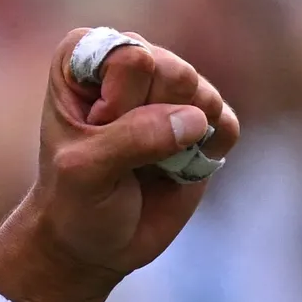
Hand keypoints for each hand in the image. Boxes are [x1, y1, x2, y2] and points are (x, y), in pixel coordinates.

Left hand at [0, 32, 241, 301]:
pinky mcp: (204, 119)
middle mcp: (131, 62)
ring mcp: (171, 89)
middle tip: (120, 153)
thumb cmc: (75, 201)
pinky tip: (176, 169)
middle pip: (172, 71)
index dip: (117, 104)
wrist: (96, 244)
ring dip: (179, 139)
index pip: (128, 58)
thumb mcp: (83, 172)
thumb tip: (197, 119)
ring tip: (145, 163)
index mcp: (83, 59)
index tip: (92, 131)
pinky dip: (207, 152)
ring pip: (202, 93)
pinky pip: (226, 123)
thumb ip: (132, 138)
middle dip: (150, 121)